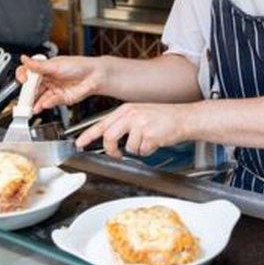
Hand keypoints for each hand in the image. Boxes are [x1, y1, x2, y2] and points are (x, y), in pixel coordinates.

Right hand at [16, 55, 106, 112]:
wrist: (95, 75)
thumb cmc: (78, 65)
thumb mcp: (55, 64)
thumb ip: (38, 65)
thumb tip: (24, 59)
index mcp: (45, 69)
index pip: (29, 73)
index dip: (23, 76)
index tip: (23, 80)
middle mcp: (48, 79)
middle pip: (33, 87)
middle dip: (27, 94)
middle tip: (24, 97)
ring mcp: (54, 89)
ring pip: (40, 97)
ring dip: (35, 102)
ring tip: (31, 106)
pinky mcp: (61, 98)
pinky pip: (52, 102)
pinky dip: (47, 103)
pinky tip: (45, 103)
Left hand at [75, 103, 192, 158]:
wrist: (183, 118)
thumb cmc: (163, 118)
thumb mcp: (139, 114)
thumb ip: (123, 124)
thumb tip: (109, 138)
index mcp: (126, 110)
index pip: (102, 123)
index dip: (88, 135)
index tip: (79, 143)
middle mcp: (131, 115)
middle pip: (109, 137)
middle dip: (111, 150)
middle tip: (116, 154)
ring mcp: (140, 125)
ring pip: (128, 147)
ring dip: (137, 149)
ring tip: (148, 140)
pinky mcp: (150, 135)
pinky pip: (142, 151)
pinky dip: (148, 151)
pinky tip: (156, 141)